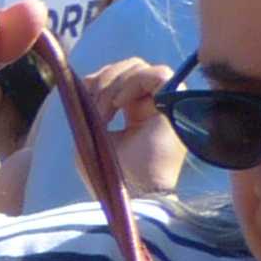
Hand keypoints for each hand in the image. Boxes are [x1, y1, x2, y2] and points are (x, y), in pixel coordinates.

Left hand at [70, 58, 185, 199]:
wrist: (130, 193)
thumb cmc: (110, 174)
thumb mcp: (91, 135)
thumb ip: (90, 107)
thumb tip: (85, 79)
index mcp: (136, 112)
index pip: (121, 77)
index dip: (100, 78)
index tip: (83, 93)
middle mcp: (153, 105)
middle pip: (130, 67)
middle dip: (104, 79)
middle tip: (93, 105)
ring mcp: (166, 104)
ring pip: (141, 68)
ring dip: (113, 84)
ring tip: (104, 112)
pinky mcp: (177, 105)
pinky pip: (159, 74)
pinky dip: (134, 83)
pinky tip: (119, 105)